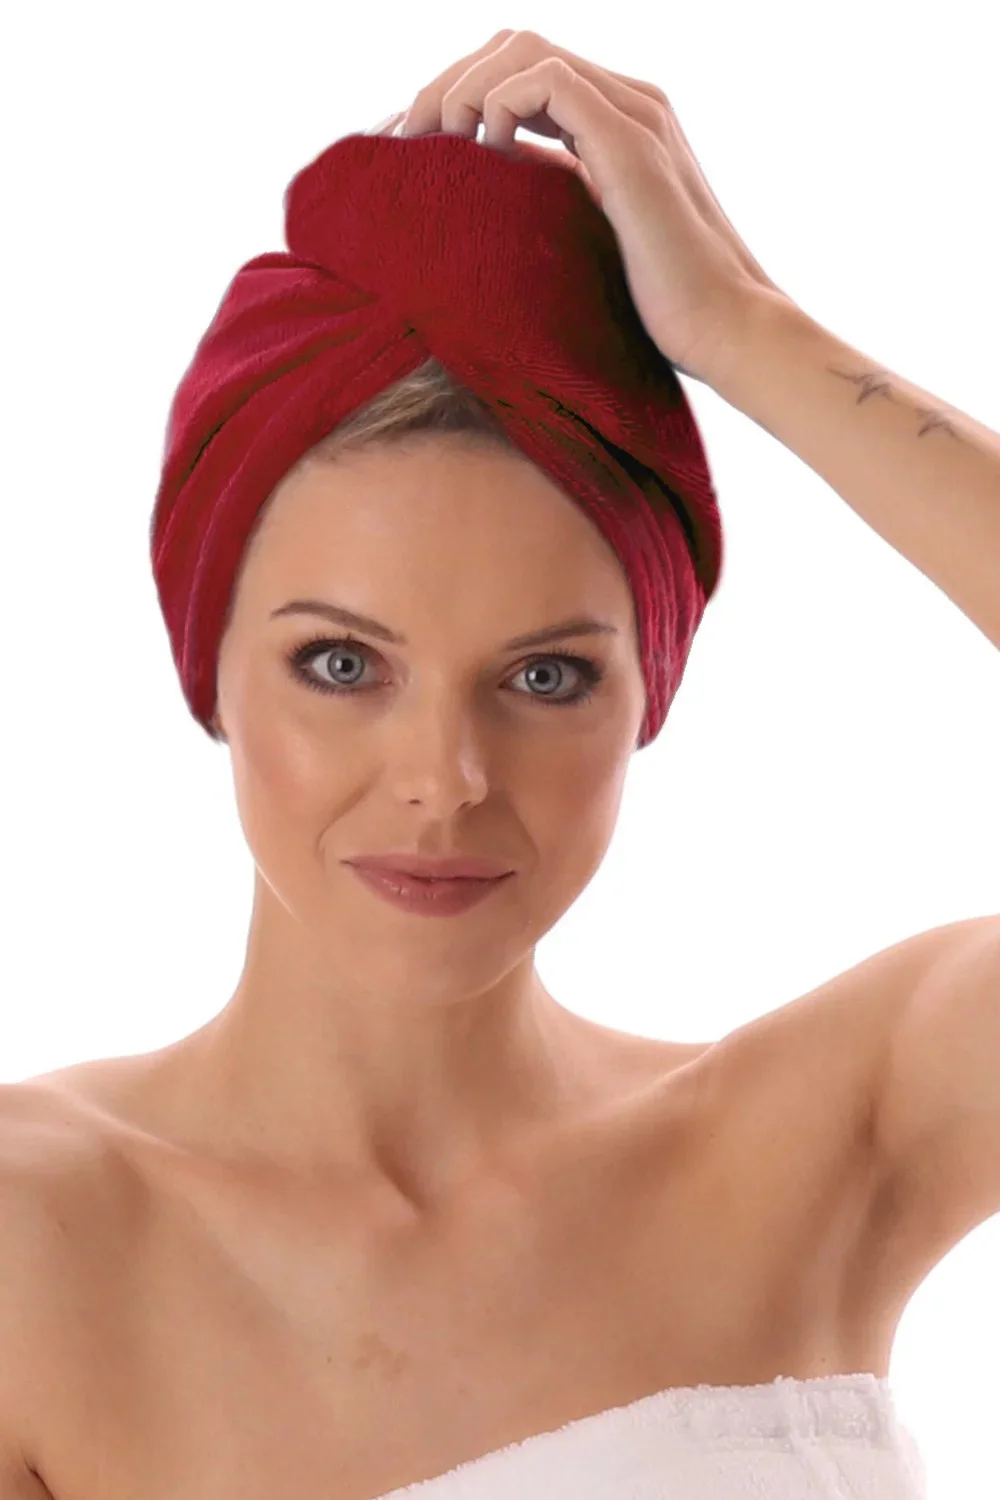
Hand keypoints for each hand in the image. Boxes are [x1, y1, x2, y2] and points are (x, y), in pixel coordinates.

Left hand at [374, 29, 792, 386]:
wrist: (723, 330)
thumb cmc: (658, 313)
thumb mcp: (585, 248)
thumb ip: (550, 212)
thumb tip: (481, 221)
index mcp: (613, 124)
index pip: (519, 70)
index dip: (459, 95)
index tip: (416, 149)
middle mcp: (627, 103)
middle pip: (512, 45)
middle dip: (448, 83)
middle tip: (408, 141)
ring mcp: (633, 114)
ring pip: (522, 49)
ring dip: (462, 89)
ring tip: (436, 146)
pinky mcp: (631, 139)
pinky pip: (548, 80)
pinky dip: (500, 107)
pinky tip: (486, 156)